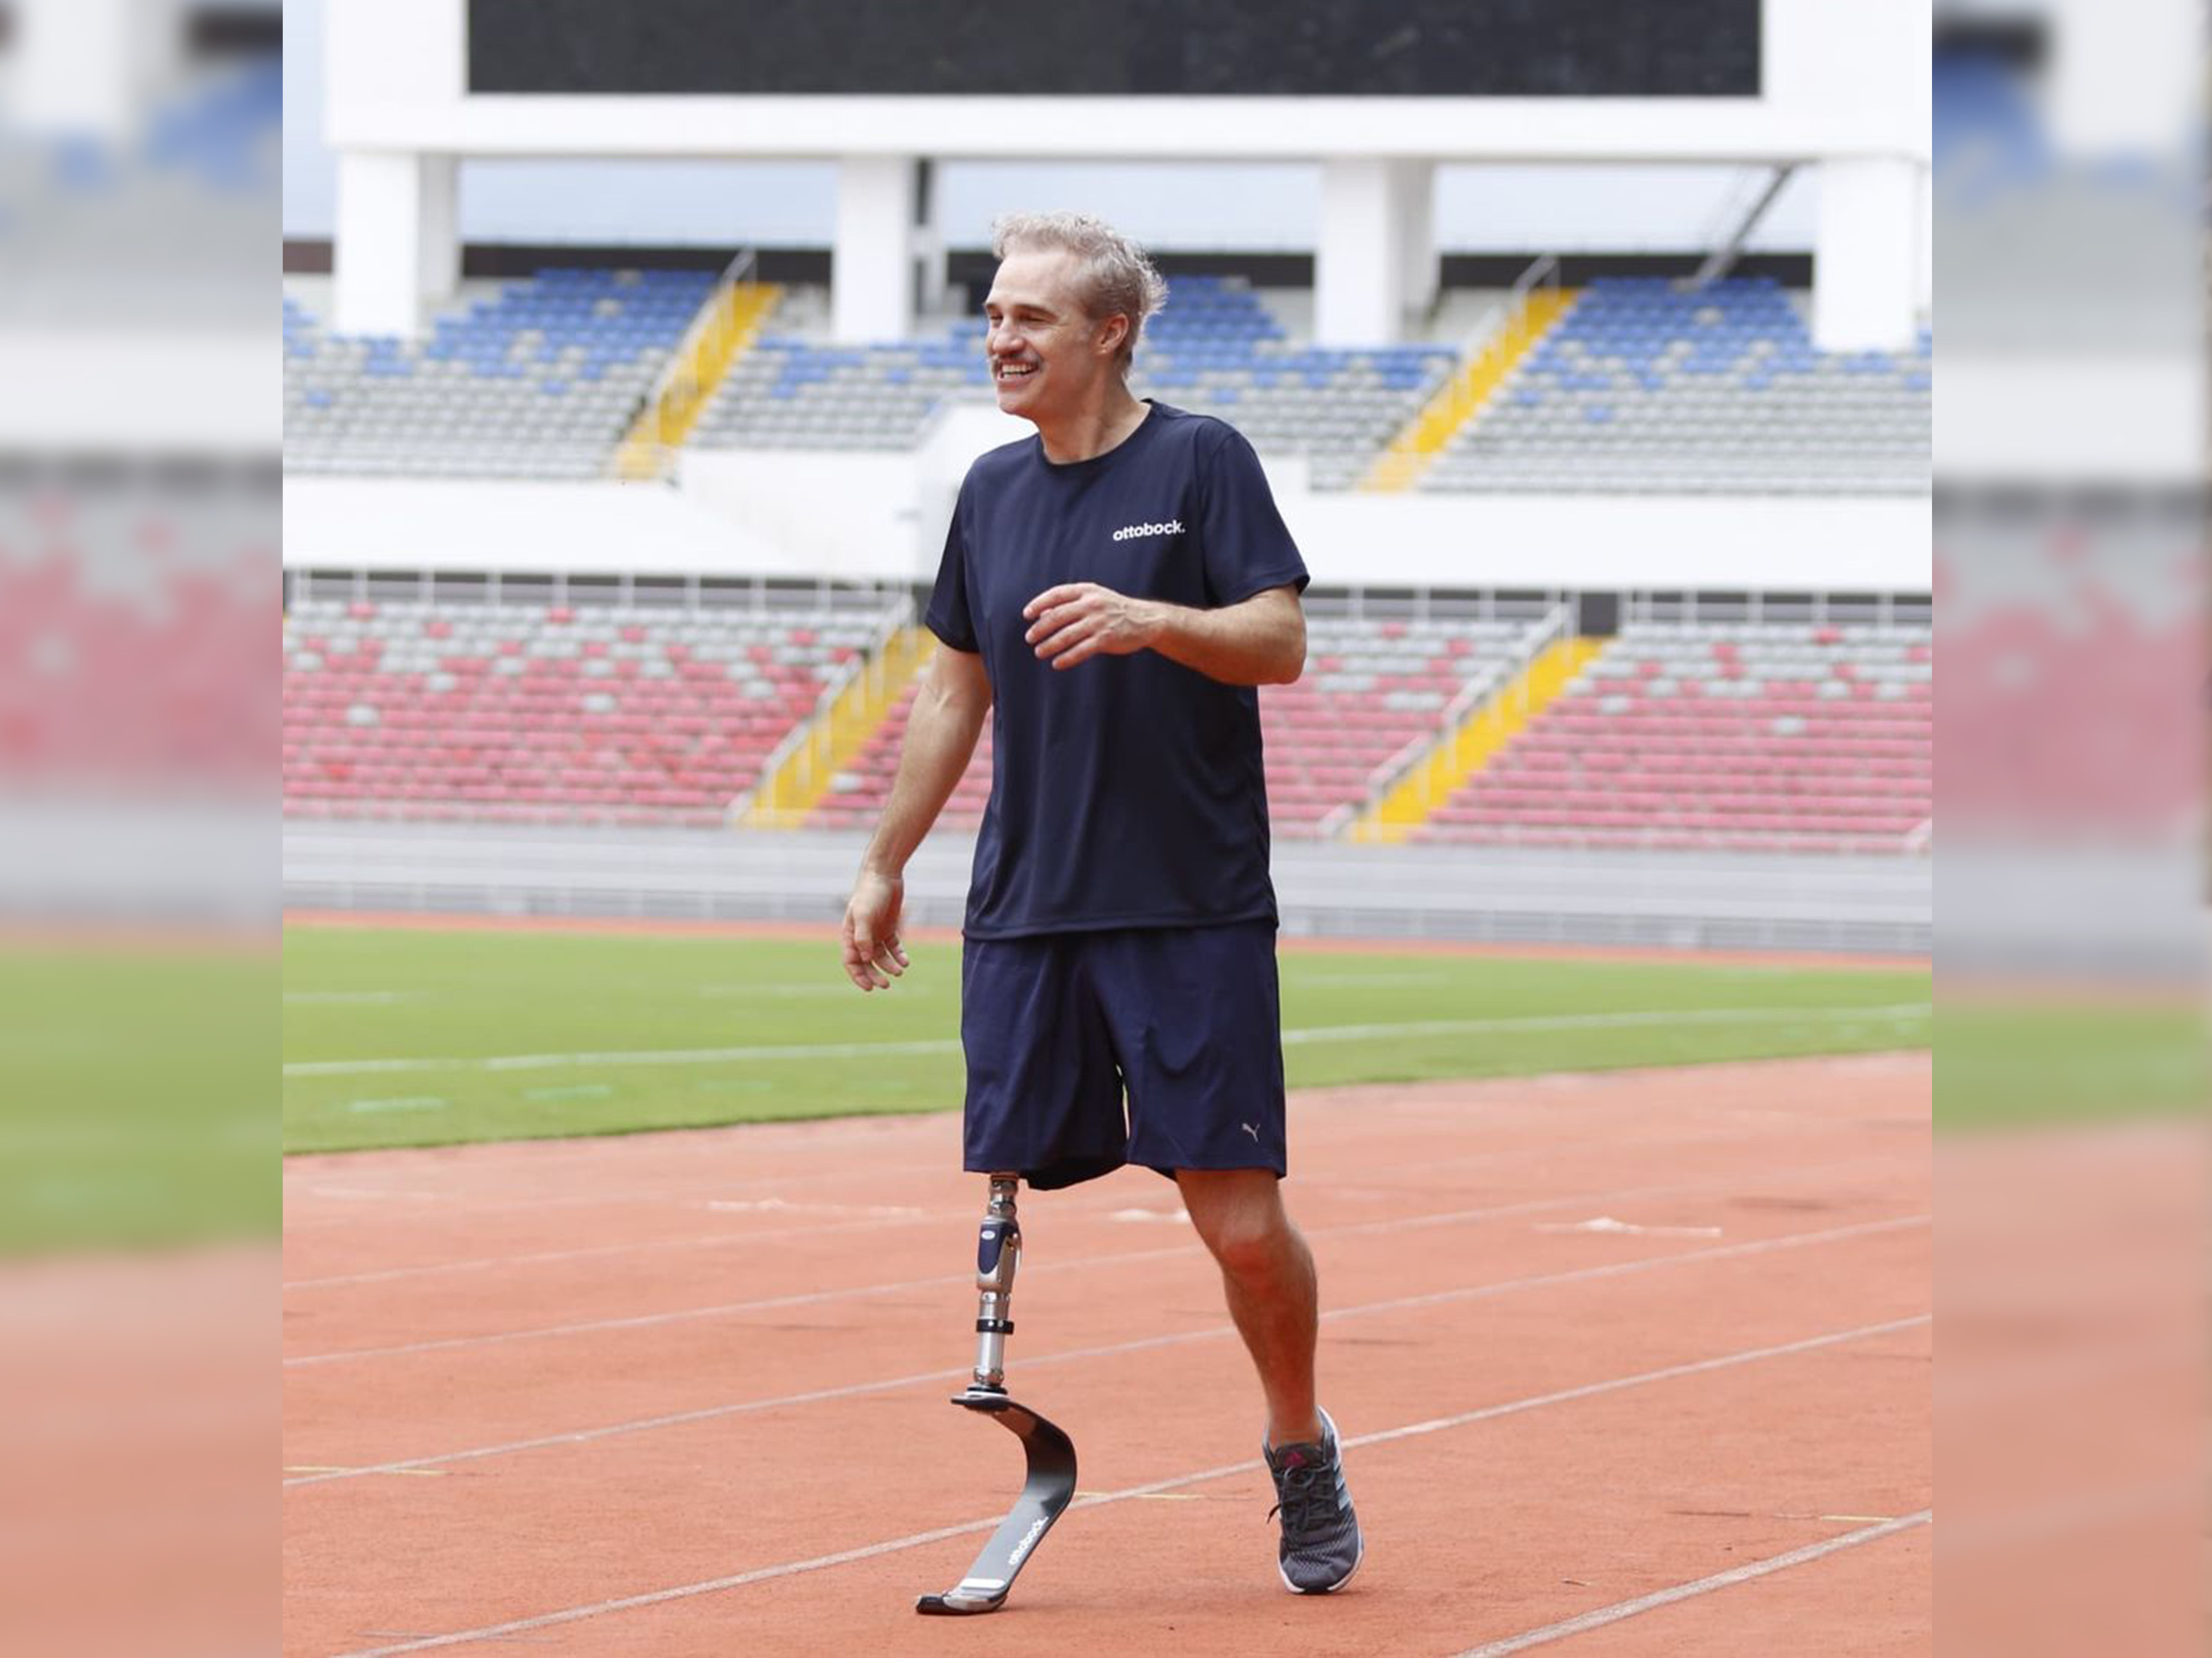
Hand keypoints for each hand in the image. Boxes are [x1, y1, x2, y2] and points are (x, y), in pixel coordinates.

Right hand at [841, 869, 908, 991]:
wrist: (884, 874)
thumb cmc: (870, 894)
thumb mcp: (864, 915)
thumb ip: (863, 937)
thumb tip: (865, 959)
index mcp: (850, 935)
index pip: (851, 962)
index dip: (858, 976)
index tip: (870, 988)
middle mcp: (862, 936)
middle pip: (866, 963)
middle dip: (875, 975)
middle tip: (886, 985)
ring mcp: (876, 932)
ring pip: (881, 957)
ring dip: (889, 966)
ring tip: (900, 971)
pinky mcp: (889, 928)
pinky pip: (893, 947)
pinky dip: (899, 956)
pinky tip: (905, 961)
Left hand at [1022, 582, 1160, 669]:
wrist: (1146, 620)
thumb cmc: (1114, 609)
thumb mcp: (1094, 599)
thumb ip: (1070, 604)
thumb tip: (1042, 614)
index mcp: (1087, 591)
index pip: (1057, 594)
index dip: (1039, 604)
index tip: (1027, 615)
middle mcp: (1092, 604)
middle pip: (1058, 616)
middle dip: (1040, 628)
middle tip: (1029, 638)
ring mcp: (1099, 622)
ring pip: (1067, 635)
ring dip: (1050, 645)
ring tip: (1039, 652)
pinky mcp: (1106, 639)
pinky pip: (1081, 650)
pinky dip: (1067, 658)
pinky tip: (1057, 663)